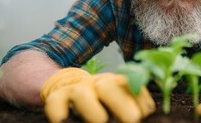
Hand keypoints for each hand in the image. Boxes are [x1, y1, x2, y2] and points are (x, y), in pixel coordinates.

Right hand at [40, 67, 155, 122]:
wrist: (65, 86)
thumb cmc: (98, 100)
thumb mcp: (116, 99)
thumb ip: (130, 106)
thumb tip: (142, 117)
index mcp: (116, 82)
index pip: (131, 85)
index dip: (140, 99)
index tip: (145, 114)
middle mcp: (97, 83)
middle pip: (109, 86)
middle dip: (121, 103)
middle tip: (132, 120)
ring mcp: (76, 89)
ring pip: (82, 92)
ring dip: (92, 108)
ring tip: (101, 121)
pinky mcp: (57, 97)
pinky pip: (56, 102)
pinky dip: (59, 112)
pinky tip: (63, 121)